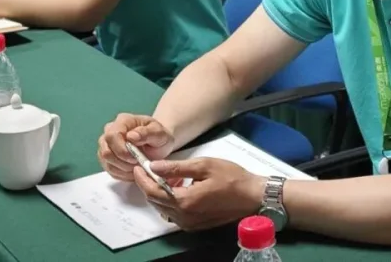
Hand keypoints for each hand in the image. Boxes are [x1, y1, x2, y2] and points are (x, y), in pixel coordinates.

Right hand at [98, 114, 175, 181]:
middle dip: (123, 162)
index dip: (121, 150)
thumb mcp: (159, 133)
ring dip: (123, 169)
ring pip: (107, 162)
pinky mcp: (107, 158)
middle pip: (106, 151)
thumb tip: (131, 136)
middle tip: (138, 164)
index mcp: (123, 121)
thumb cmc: (159, 136)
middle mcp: (110, 131)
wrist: (158, 144)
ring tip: (138, 167)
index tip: (135, 158)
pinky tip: (134, 171)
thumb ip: (146, 133)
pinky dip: (123, 174)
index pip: (112, 135)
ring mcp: (107, 145)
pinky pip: (110, 170)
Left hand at [135, 158, 264, 231]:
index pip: (153, 191)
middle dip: (148, 184)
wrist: (253, 196)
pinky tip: (178, 186)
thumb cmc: (231, 177)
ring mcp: (189, 223)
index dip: (142, 178)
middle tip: (149, 168)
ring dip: (160, 192)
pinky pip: (174, 212)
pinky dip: (170, 199)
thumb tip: (154, 166)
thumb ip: (177, 167)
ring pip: (163, 208)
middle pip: (155, 201)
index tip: (138, 165)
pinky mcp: (195, 225)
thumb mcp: (204, 165)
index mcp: (184, 201)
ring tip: (166, 174)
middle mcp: (183, 217)